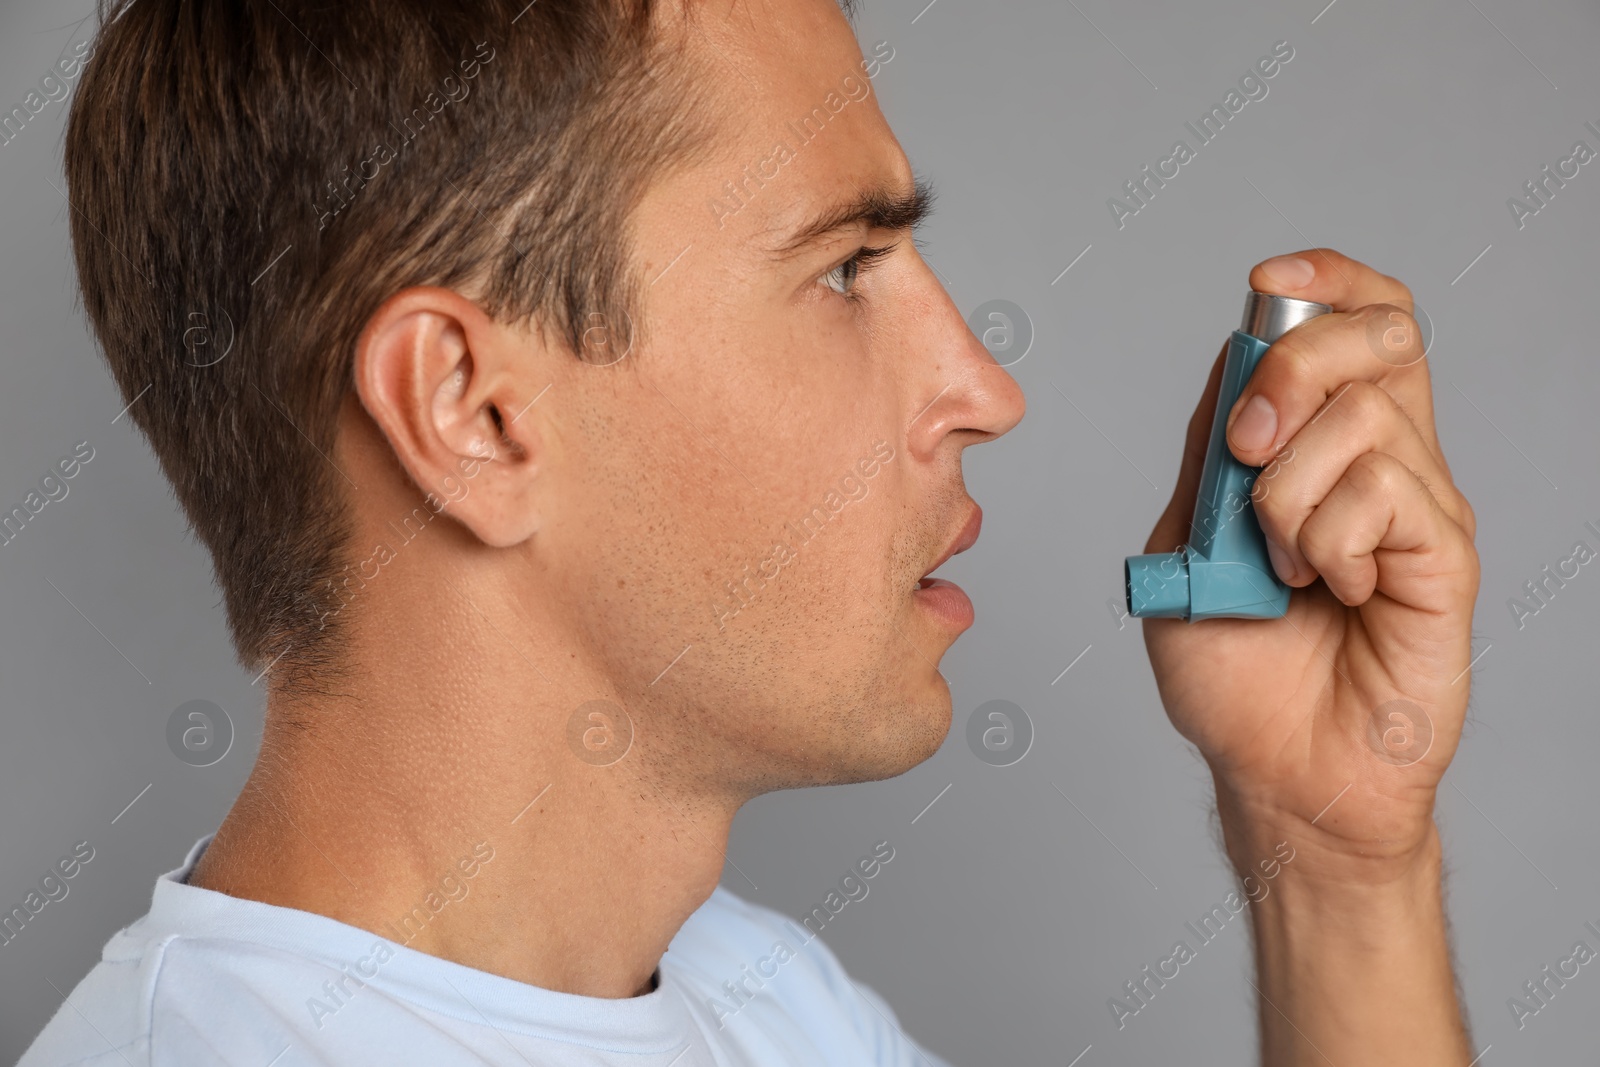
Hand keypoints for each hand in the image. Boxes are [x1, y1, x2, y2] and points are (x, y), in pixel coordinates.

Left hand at [1142, 249, 1479, 877]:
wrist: (1273, 769)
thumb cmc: (1233, 672)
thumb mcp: (1188, 543)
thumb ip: (1211, 455)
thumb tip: (1234, 360)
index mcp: (1323, 447)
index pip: (1358, 321)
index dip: (1327, 281)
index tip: (1269, 283)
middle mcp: (1384, 461)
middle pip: (1379, 334)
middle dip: (1294, 367)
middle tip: (1246, 448)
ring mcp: (1420, 507)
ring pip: (1367, 418)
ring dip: (1288, 493)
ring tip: (1282, 568)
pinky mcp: (1445, 558)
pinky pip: (1388, 493)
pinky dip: (1329, 541)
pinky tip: (1328, 593)